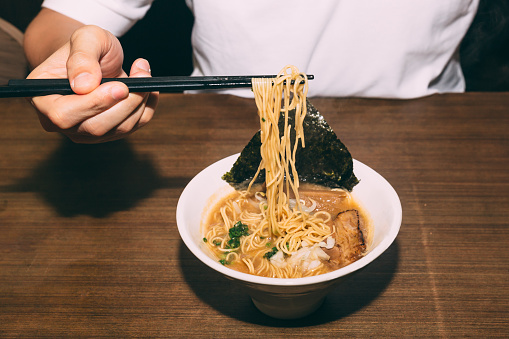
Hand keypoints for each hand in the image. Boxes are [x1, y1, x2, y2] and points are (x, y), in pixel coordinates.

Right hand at [27, 25, 157, 142]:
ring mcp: (87, 132)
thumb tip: (84, 85)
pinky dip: (147, 106)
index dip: (94, 103)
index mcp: (43, 100)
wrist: (96, 58)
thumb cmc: (86, 47)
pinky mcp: (110, 133)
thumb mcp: (84, 39)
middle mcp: (62, 123)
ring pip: (119, 129)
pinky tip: (148, 87)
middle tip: (141, 76)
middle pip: (96, 127)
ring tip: (143, 72)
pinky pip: (134, 126)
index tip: (120, 87)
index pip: (64, 116)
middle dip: (125, 103)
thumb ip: (82, 58)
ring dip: (140, 102)